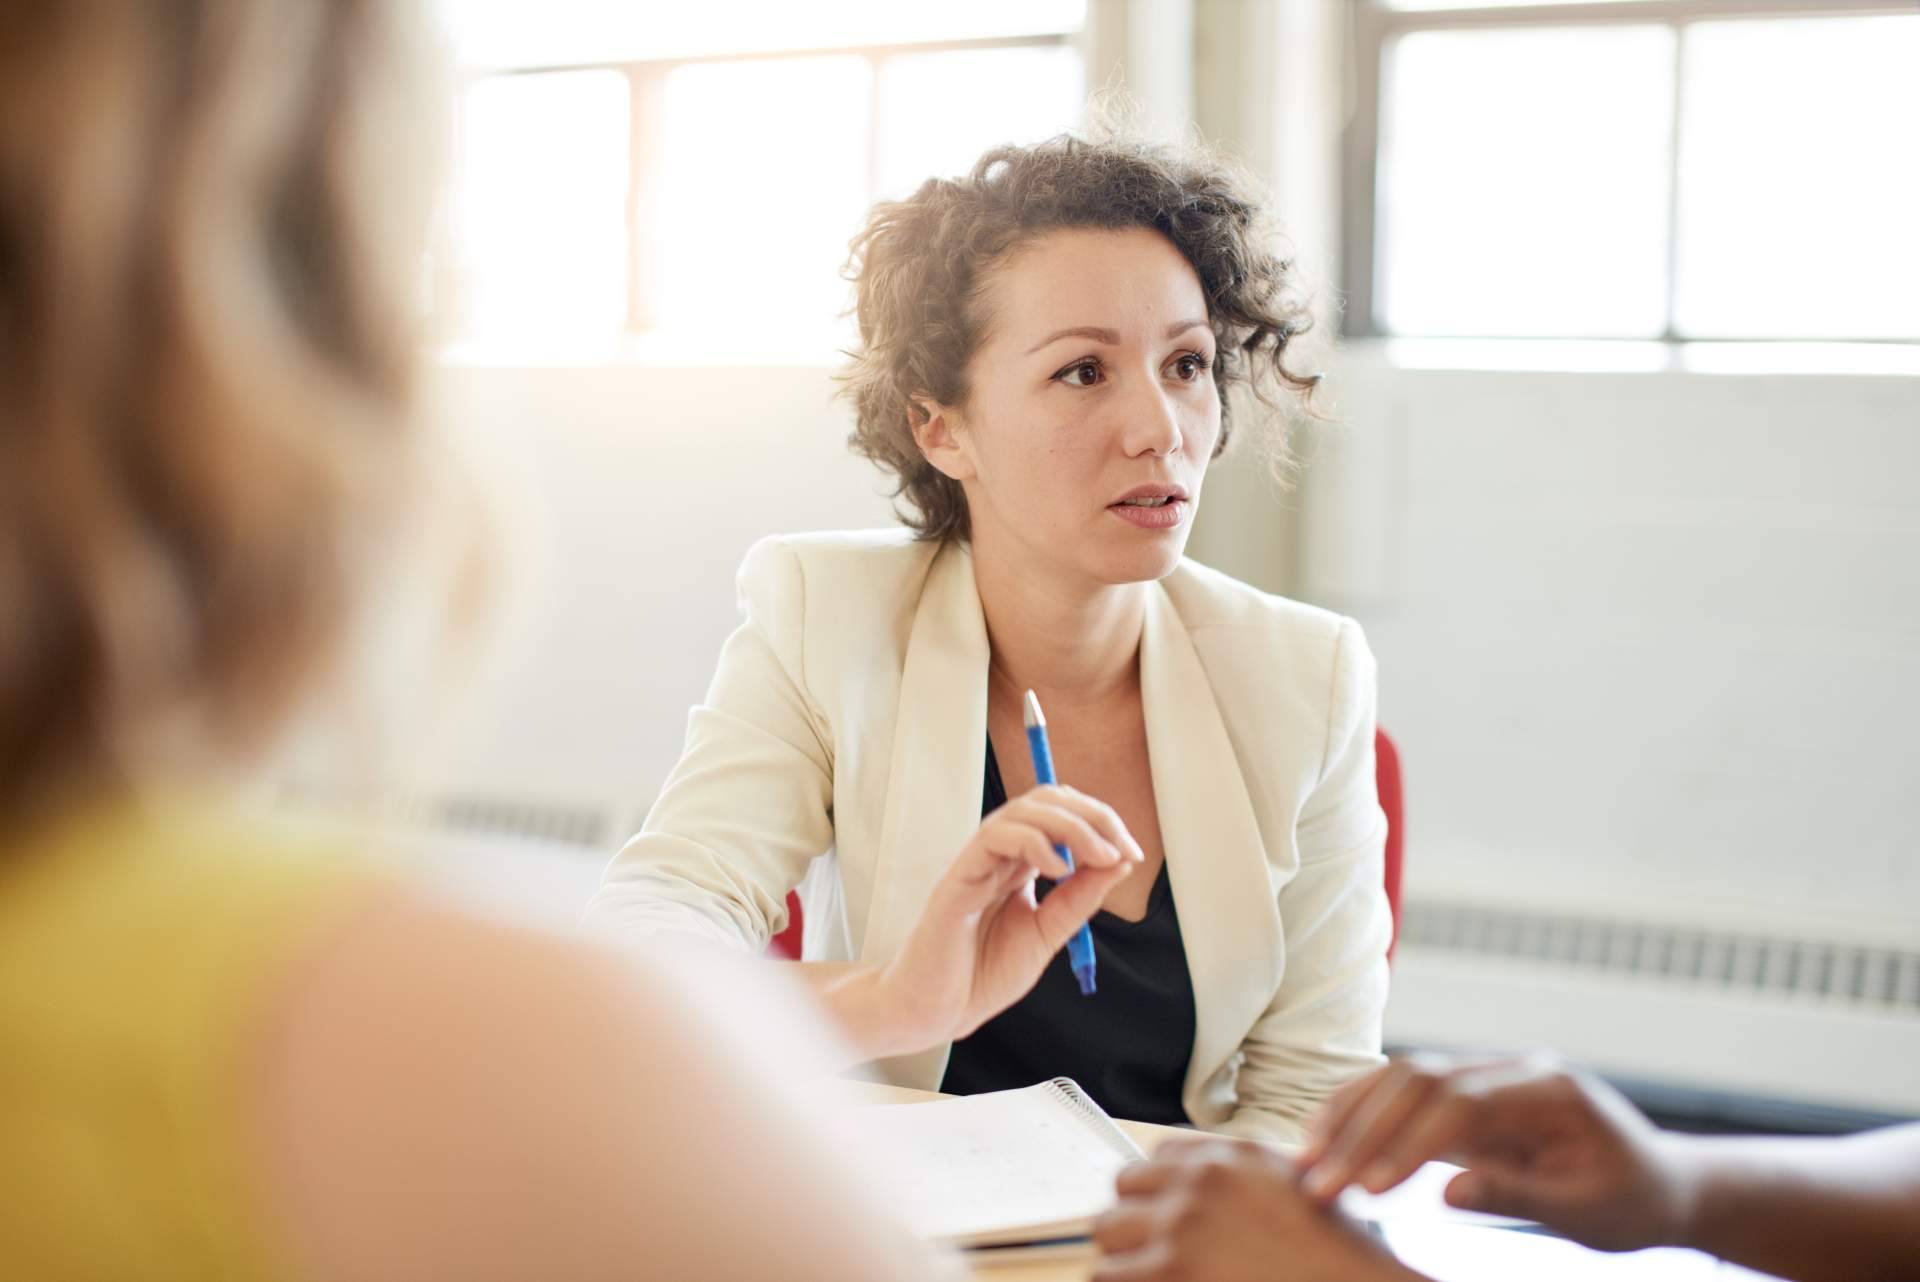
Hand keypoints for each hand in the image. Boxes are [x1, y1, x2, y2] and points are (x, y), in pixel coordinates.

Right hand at [872, 784, 1141, 1053]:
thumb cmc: (982, 975)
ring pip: (1024, 810)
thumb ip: (1079, 899)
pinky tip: (1058, 870)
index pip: (1063, 815)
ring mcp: (978, 861)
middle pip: (1048, 801)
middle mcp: (999, 854)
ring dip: (1072, 825)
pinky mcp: (958, 877)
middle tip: (1121, 847)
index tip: (1131, 853)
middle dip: (1093, 815)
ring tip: (1099, 856)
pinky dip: (1034, 842)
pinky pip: (995, 837)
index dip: (1101, 823)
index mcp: (1020, 864)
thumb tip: (1120, 861)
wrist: (937, 1012)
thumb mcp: (1047, 933)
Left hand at [1093, 1137, 1420, 1281]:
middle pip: (1125, 1184)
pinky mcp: (1169, 1269)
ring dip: (1123, 1254)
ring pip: (1107, 1228)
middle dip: (1135, 1219)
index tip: (1163, 1216)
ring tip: (1147, 1275)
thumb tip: (1195, 1190)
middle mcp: (1202, 1180)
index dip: (1159, 1191)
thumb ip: (1245, 1180)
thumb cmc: (1337, 1260)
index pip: (1159, 1156)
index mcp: (1234, 1157)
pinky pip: (1108, 1274)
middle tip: (1151, 1251)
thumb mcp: (1295, 1191)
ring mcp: (1182, 1223)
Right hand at [1295, 1054, 1692, 1253]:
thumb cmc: (1629, 1201)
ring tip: (1306, 1161)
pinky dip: (1360, 1111)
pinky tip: (1325, 1139)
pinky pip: (1404, 1092)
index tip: (1367, 1189)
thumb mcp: (1587, 1212)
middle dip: (1362, 1130)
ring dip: (1349, 1116)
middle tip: (1318, 1183)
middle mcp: (1509, 1069)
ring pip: (1400, 1077)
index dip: (1406, 1143)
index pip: (1458, 1103)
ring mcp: (1485, 1076)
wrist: (1658, 1182)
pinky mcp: (1467, 1095)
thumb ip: (1518, 1194)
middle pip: (1417, 1080)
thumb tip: (1445, 1193)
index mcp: (1546, 1089)